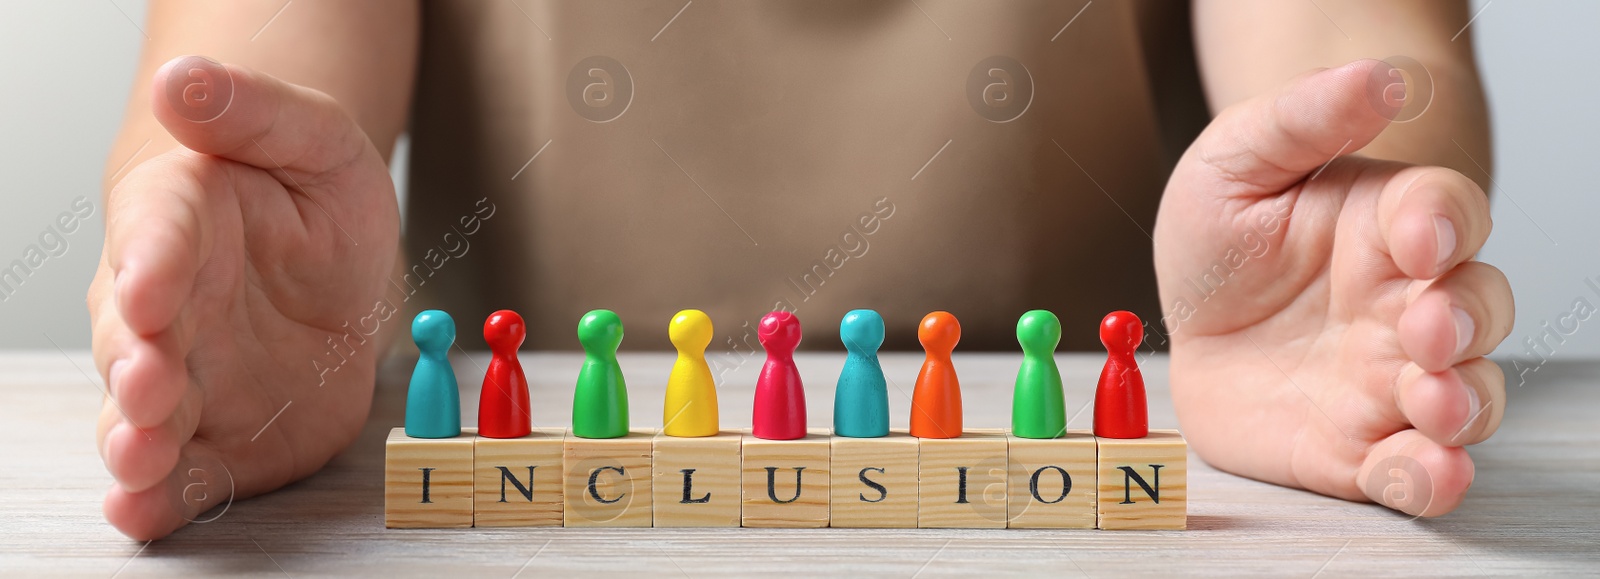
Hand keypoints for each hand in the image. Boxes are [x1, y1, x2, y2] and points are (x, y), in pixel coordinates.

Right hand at [88, 56, 399, 538]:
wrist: (326, 259)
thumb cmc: (308, 190)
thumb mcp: (312, 135)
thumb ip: (252, 109)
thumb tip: (184, 80)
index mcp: (182, 220)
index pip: (160, 237)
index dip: (153, 262)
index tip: (152, 288)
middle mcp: (166, 307)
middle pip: (137, 340)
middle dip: (140, 367)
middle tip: (151, 386)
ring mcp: (187, 376)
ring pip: (144, 414)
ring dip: (137, 440)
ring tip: (139, 458)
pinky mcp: (220, 433)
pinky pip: (183, 471)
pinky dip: (160, 499)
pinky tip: (143, 516)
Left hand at [1155, 60, 1512, 516]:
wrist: (1194, 316)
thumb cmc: (1226, 232)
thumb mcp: (1236, 161)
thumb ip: (1302, 119)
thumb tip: (1380, 78)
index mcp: (1390, 226)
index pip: (1445, 213)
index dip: (1443, 222)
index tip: (1419, 235)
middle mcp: (1409, 304)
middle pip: (1477, 308)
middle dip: (1464, 320)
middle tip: (1427, 327)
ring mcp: (1393, 379)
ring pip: (1466, 395)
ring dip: (1464, 404)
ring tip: (1434, 403)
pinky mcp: (1359, 446)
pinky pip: (1412, 470)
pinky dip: (1430, 478)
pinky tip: (1423, 473)